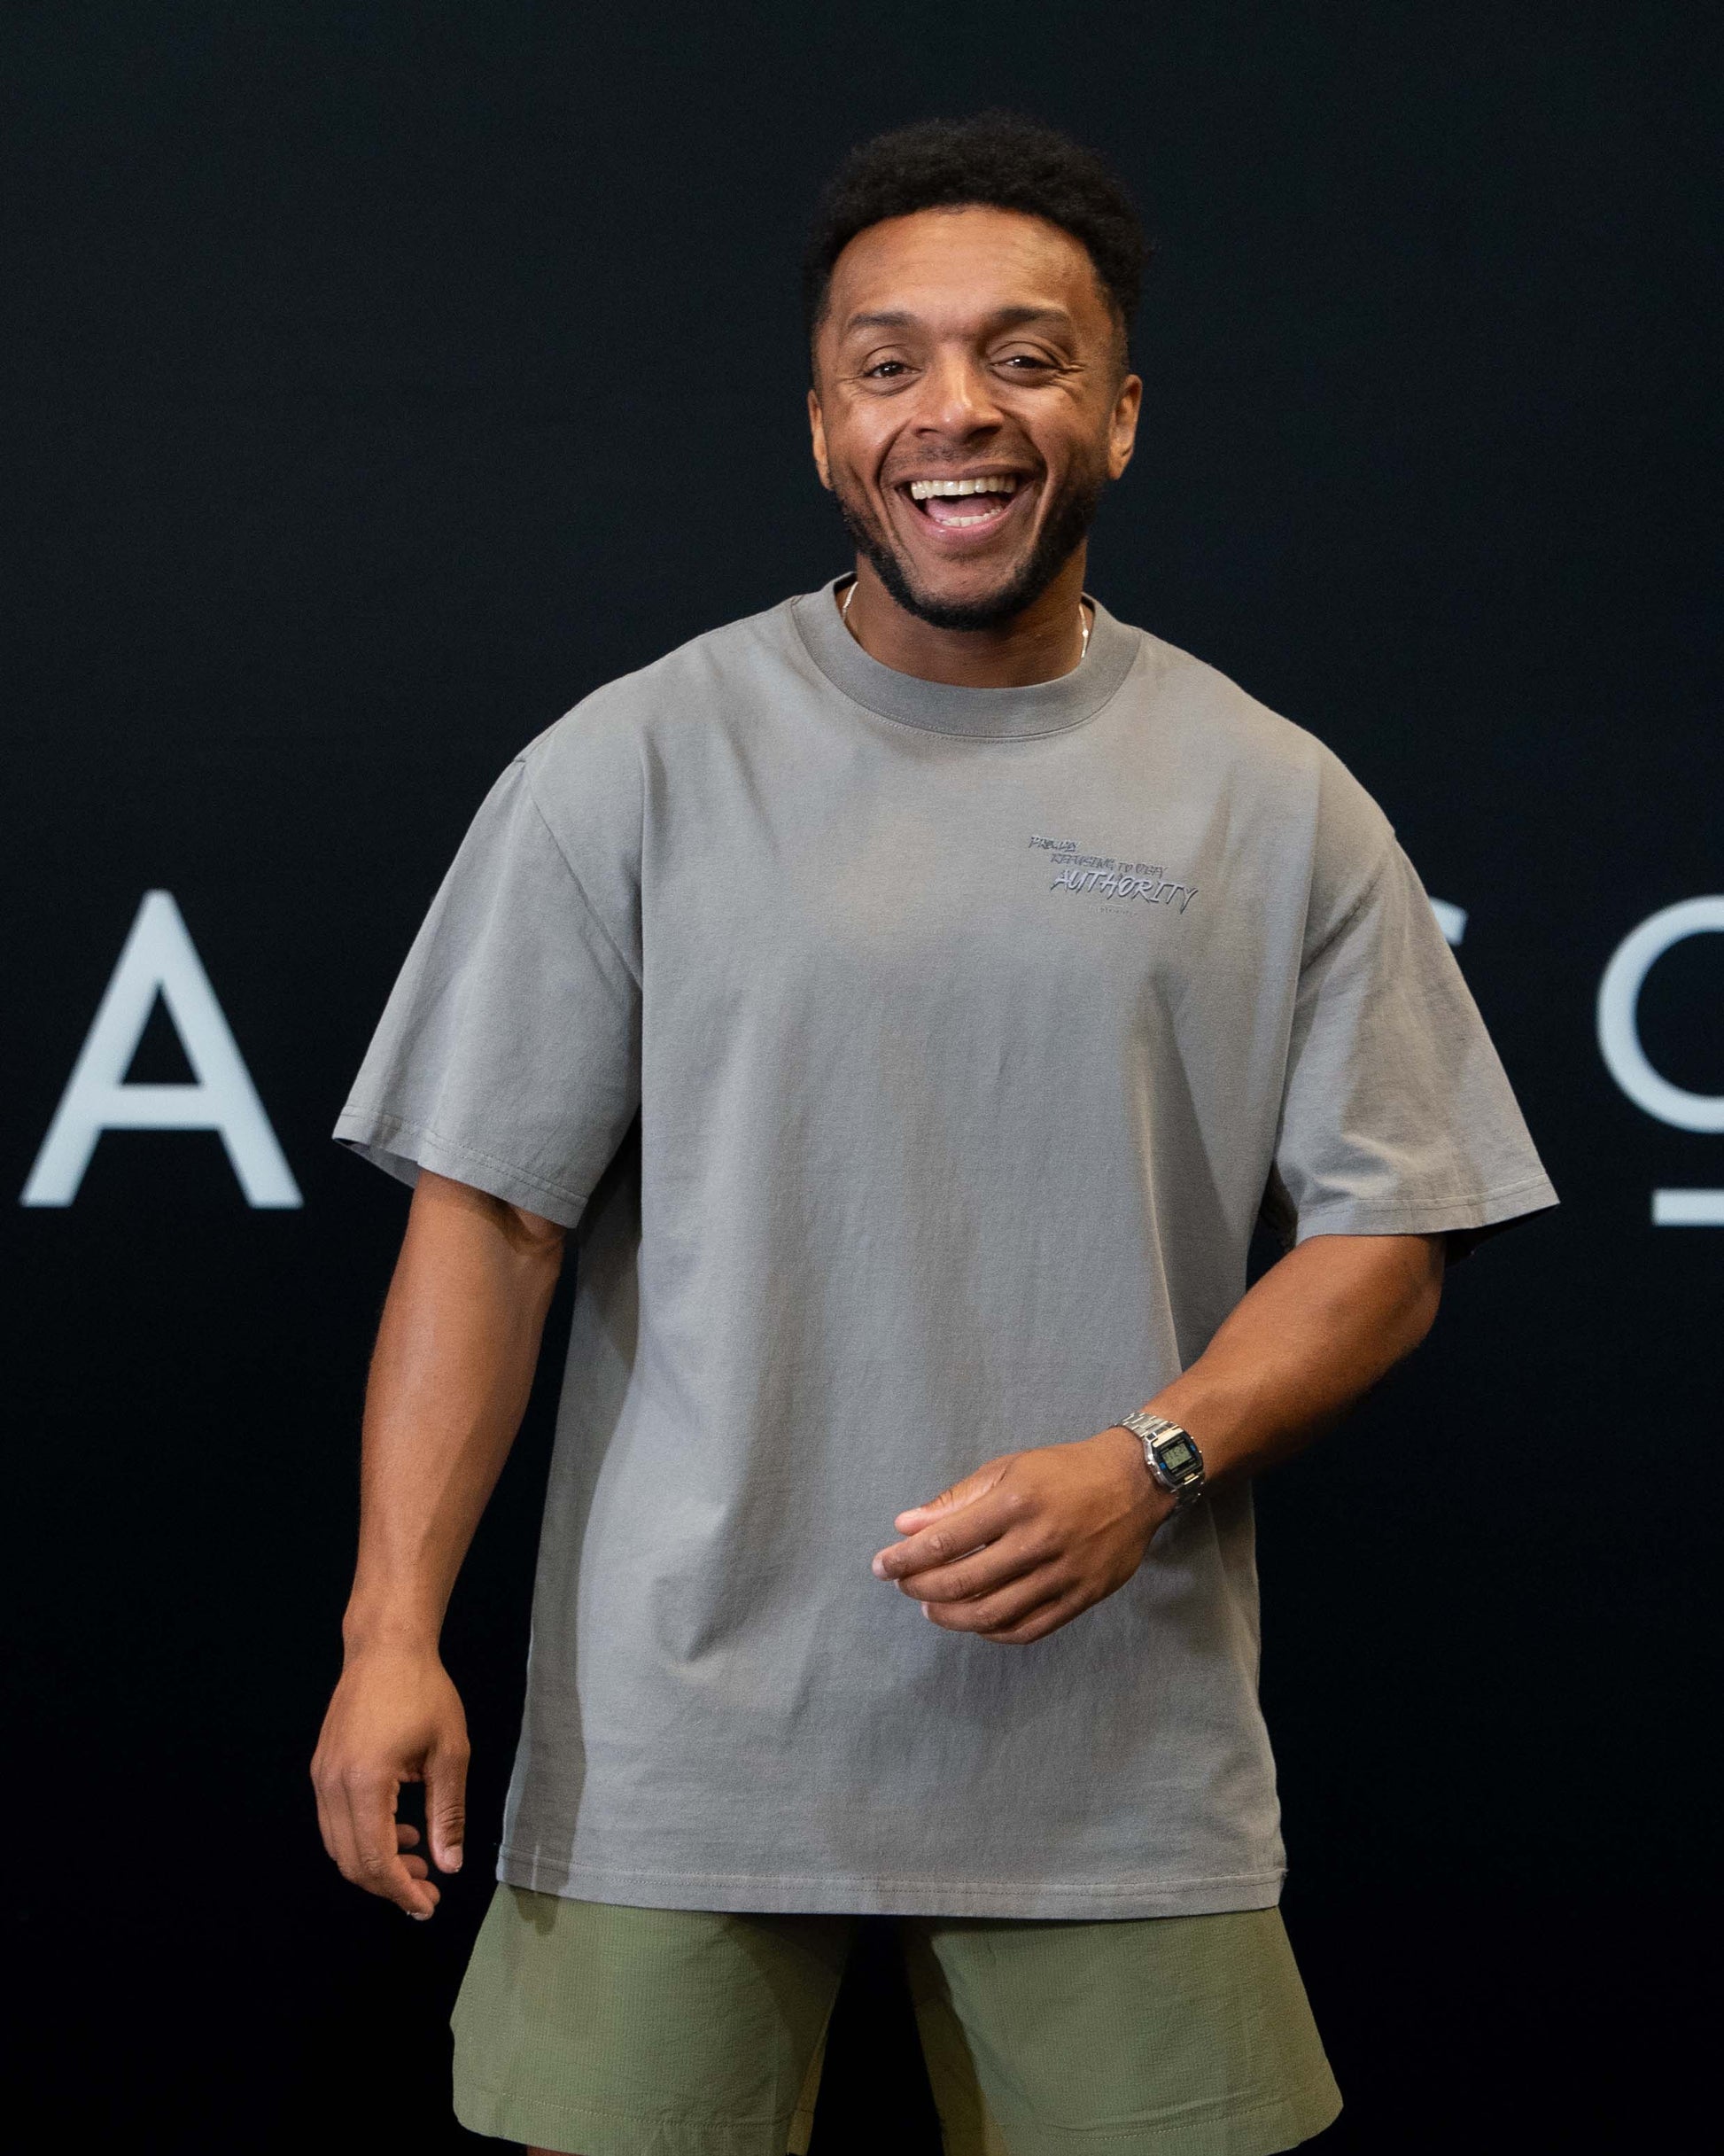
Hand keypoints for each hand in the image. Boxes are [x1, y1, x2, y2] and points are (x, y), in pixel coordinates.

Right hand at [311, 1643, 469, 1917]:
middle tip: (428, 1887)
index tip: (428, 1905)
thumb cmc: (424, 1692)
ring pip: (338, 1846)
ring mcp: (321, 1777)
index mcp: (366, 1782)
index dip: (401, 1890)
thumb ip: (447, 1815)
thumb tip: (449, 1867)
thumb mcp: (449, 1753)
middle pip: (351, 1862)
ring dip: (374, 1863)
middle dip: (389, 1884)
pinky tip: (396, 1830)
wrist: (386, 1648)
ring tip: (417, 1856)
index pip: (376, 1860)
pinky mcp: (321, 1768)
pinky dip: (362, 1838)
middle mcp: (333, 1785)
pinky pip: (335, 1822)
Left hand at [870, 1427, 1171, 1644]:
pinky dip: (993, 1632)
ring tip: (931, 1608)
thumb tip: (905, 1526)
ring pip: (993, 1613)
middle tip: (903, 1585)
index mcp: (1016, 1502)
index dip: (906, 1559)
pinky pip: (1028, 1628)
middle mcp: (1038, 1541)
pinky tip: (974, 1622)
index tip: (882, 1566)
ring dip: (951, 1617)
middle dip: (921, 1588)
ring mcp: (1063, 1574)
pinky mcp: (1082, 1597)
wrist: (1134, 1482)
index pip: (946, 1540)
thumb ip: (956, 1500)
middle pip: (964, 1582)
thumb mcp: (1008, 1469)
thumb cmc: (1062, 1471)